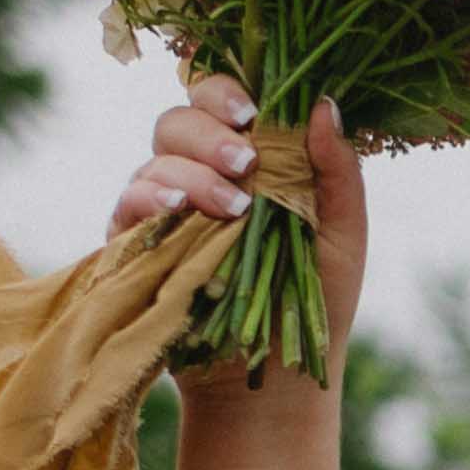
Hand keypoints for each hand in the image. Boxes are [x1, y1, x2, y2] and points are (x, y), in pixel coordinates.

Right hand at [117, 80, 371, 374]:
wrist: (277, 377)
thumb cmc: (314, 301)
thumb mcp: (341, 233)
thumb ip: (336, 169)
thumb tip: (324, 102)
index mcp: (248, 159)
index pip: (221, 99)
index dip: (227, 92)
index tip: (254, 115)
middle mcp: (200, 174)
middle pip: (180, 119)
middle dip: (210, 132)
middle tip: (245, 163)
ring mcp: (165, 208)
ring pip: (155, 158)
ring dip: (192, 173)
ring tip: (232, 208)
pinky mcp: (137, 244)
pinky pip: (128, 203)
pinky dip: (150, 197)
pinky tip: (178, 211)